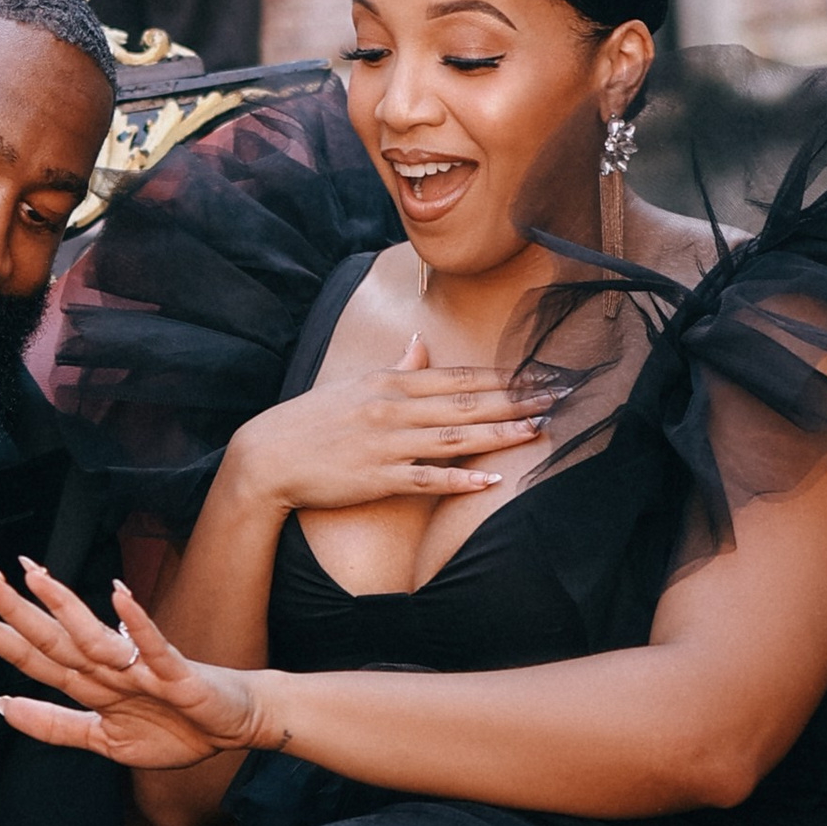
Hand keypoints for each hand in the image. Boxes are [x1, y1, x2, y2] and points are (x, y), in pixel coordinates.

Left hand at [0, 557, 266, 776]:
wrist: (235, 725)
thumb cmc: (175, 727)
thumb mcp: (103, 740)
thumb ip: (53, 724)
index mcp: (87, 683)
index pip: (30, 654)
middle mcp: (107, 668)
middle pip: (51, 637)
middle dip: (13, 606)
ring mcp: (141, 668)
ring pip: (94, 637)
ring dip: (64, 605)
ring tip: (33, 574)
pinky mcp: (178, 674)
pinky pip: (155, 647)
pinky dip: (137, 623)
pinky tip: (118, 596)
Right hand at [231, 331, 549, 517]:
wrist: (268, 455)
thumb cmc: (313, 420)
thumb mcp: (356, 385)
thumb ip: (396, 370)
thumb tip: (420, 347)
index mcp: (391, 382)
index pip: (459, 375)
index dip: (504, 374)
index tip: (541, 372)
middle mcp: (394, 408)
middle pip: (467, 400)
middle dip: (517, 397)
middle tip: (559, 394)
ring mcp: (388, 443)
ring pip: (455, 435)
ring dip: (500, 432)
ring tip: (538, 429)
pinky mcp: (378, 477)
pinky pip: (428, 478)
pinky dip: (462, 478)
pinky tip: (492, 478)